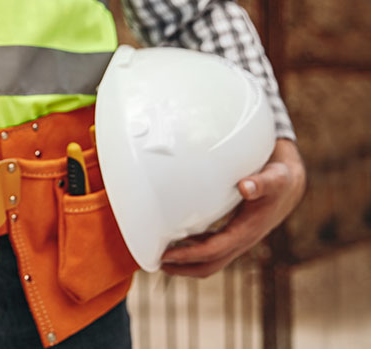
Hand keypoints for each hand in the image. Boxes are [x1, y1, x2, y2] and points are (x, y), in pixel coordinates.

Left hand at [160, 138, 305, 277]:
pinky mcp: (234, 233)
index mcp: (247, 231)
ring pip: (210, 260)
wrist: (291, 184)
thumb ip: (261, 183)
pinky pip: (212, 248)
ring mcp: (238, 239)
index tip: (166, 255)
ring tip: (161, 256)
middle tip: (155, 263)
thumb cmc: (280, 180)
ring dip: (186, 262)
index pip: (213, 251)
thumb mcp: (274, 179)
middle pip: (209, 265)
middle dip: (183, 268)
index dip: (188, 255)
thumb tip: (246, 187)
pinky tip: (179, 240)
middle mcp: (242, 240)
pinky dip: (194, 249)